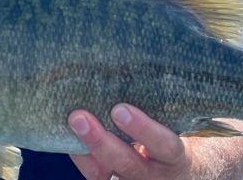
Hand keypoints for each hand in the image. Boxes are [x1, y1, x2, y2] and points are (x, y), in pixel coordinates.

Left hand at [67, 104, 192, 179]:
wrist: (175, 171)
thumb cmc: (171, 138)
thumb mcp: (173, 127)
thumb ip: (157, 111)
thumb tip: (125, 73)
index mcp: (174, 157)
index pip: (163, 145)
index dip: (142, 129)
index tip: (121, 109)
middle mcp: (153, 175)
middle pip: (127, 162)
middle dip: (101, 140)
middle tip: (80, 116)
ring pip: (103, 172)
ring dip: (83, 147)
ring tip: (70, 123)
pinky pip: (93, 174)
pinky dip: (79, 155)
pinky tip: (67, 135)